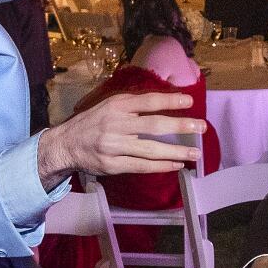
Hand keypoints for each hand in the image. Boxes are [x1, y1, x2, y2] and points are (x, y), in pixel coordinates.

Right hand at [37, 91, 206, 185]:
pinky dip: (161, 166)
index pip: (147, 101)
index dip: (170, 100)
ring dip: (176, 152)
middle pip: (153, 125)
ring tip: (195, 153)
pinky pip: (141, 166)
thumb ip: (133, 105)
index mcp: (116, 106)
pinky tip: (176, 164)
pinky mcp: (112, 165)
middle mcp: (115, 124)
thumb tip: (165, 103)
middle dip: (180, 126)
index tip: (190, 101)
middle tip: (201, 128)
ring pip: (150, 149)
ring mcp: (114, 146)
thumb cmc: (92, 122)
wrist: (65, 144)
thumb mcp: (109, 105)